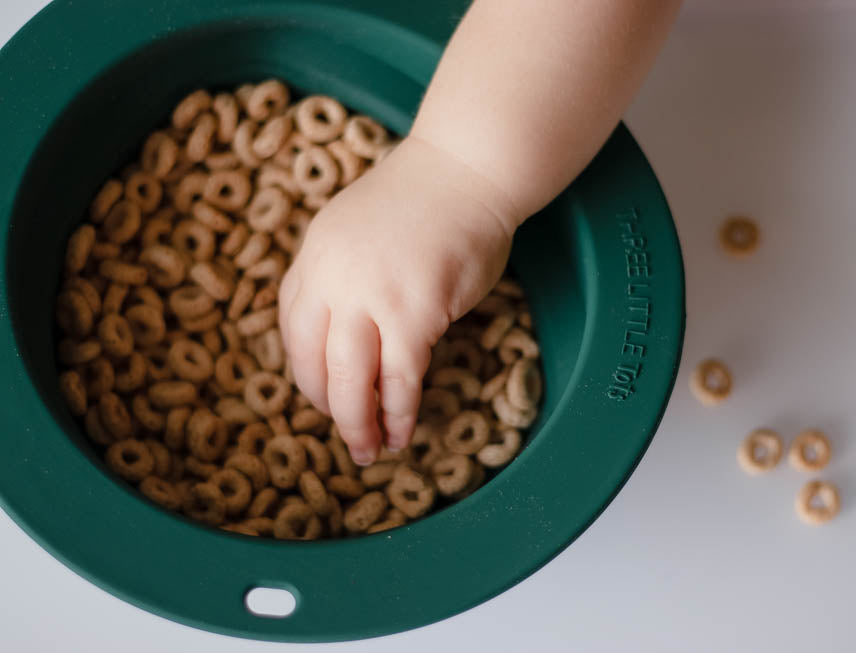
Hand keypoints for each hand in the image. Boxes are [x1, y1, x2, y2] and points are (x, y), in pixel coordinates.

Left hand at [279, 137, 518, 464]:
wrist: (465, 169)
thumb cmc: (424, 200)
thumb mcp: (357, 229)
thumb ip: (342, 273)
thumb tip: (346, 328)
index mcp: (312, 257)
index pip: (293, 330)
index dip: (306, 372)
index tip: (323, 394)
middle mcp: (331, 279)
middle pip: (314, 364)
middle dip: (328, 409)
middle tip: (345, 436)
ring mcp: (370, 297)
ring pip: (351, 380)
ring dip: (358, 424)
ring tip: (370, 450)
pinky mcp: (413, 312)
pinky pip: (401, 378)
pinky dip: (399, 412)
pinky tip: (402, 431)